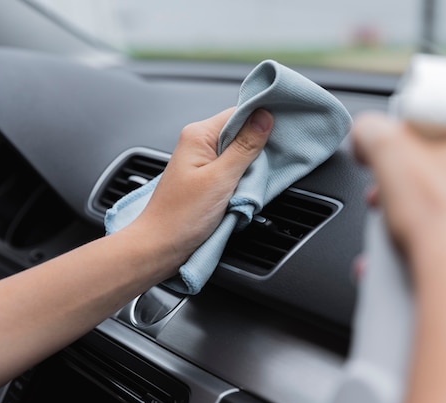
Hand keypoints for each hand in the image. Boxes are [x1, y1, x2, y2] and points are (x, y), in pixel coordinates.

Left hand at [125, 107, 272, 278]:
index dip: (262, 119)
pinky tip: (249, 188)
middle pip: (241, 132)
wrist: (161, 247)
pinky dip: (245, 177)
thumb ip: (245, 146)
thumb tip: (264, 117)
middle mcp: (199, 144)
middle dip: (260, 146)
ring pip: (240, 153)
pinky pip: (234, 170)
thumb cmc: (180, 216)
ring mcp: (203, 162)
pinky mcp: (208, 180)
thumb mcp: (221, 178)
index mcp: (198, 135)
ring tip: (257, 179)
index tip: (284, 129)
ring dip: (253, 166)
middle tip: (274, 161)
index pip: (239, 112)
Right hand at [351, 111, 445, 282]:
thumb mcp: (385, 145)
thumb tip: (364, 135)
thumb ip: (369, 129)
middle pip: (440, 170)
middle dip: (404, 187)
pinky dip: (428, 251)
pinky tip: (403, 262)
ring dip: (411, 221)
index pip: (437, 125)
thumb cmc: (443, 213)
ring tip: (389, 236)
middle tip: (383, 201)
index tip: (384, 160)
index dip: (403, 142)